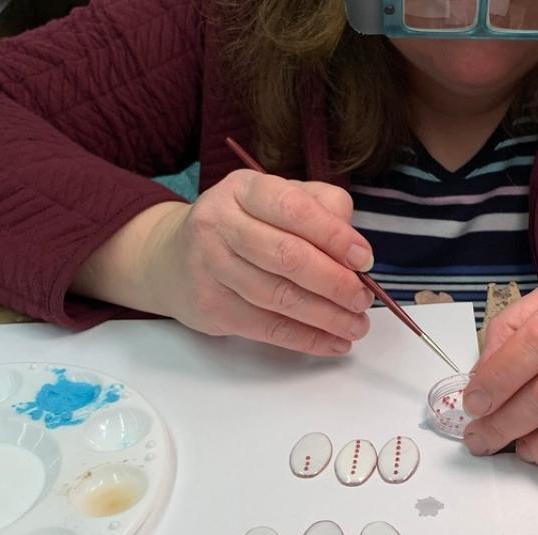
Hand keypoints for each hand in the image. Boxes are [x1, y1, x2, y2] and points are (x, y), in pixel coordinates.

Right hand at [141, 171, 375, 354]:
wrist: (173, 259)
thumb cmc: (243, 227)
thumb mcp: (277, 201)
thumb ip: (321, 209)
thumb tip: (356, 249)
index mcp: (243, 189)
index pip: (293, 209)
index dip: (334, 236)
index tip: (364, 259)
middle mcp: (220, 223)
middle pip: (288, 257)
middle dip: (335, 283)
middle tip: (363, 299)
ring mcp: (210, 266)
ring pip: (280, 297)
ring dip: (327, 317)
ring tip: (357, 325)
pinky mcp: (211, 307)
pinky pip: (267, 328)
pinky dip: (307, 339)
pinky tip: (333, 342)